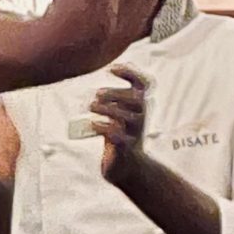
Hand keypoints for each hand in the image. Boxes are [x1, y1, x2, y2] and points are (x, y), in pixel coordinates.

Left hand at [90, 65, 148, 184]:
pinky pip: (117, 135)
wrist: (126, 165)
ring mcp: (135, 132)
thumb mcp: (118, 114)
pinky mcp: (126, 147)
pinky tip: (93, 124)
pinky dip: (103, 127)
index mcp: (140, 105)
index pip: (143, 84)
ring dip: (106, 109)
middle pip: (135, 99)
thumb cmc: (120, 134)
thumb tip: (94, 85)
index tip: (111, 68)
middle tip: (96, 94)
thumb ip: (112, 100)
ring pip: (125, 116)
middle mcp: (141, 117)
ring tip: (91, 106)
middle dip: (115, 93)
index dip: (130, 73)